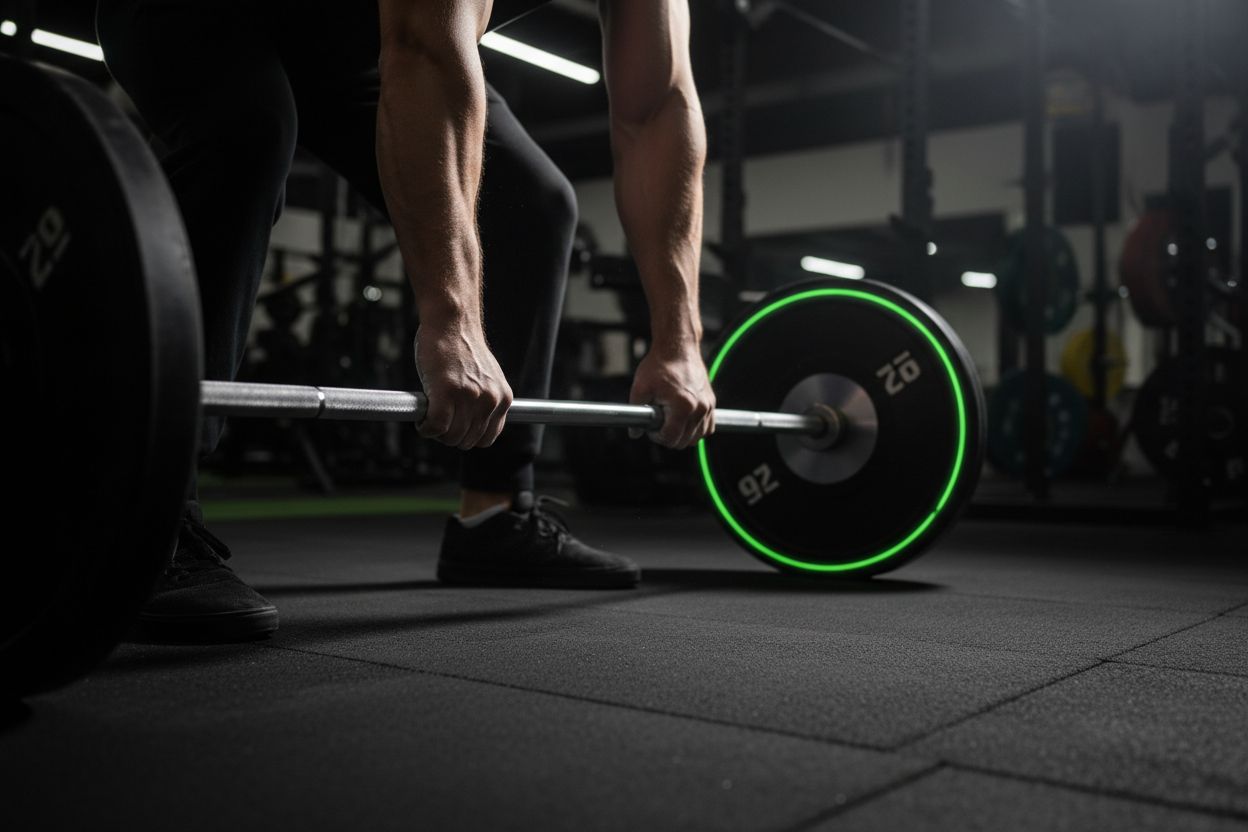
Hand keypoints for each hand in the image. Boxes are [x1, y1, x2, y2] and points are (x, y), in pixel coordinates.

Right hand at [414, 320, 511, 448]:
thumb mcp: (486, 378)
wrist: (452, 322)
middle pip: (467, 441)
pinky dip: (425, 428)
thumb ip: (485, 400)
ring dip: (436, 433)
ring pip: (451, 436)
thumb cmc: (462, 347)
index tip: (455, 429)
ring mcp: (469, 397)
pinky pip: (435, 426)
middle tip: (437, 422)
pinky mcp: (447, 393)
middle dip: (449, 436)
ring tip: (429, 418)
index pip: (487, 438)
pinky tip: (421, 420)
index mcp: (503, 398)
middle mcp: (490, 400)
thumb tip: (471, 424)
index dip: (467, 437)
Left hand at [628, 346, 715, 448]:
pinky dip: (697, 429)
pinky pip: (708, 427)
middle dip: (669, 437)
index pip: (671, 438)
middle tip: (659, 424)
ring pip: (698, 437)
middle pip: (685, 441)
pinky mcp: (711, 402)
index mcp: (682, 406)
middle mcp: (699, 408)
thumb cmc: (660, 364)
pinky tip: (684, 421)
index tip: (651, 428)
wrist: (677, 347)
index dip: (657, 437)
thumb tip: (635, 432)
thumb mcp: (640, 387)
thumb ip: (635, 412)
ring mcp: (708, 406)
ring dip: (683, 435)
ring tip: (671, 421)